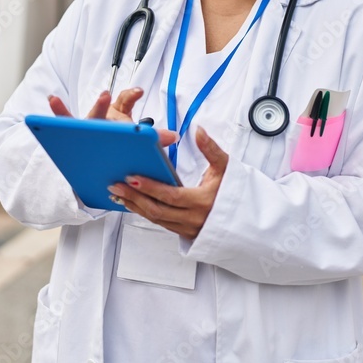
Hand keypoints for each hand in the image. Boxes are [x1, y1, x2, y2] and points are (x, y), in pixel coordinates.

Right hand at [47, 90, 177, 147]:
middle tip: (105, 95)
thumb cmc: (121, 148)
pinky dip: (58, 110)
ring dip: (73, 110)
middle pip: (104, 110)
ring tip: (59, 99)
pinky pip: (64, 122)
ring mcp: (89, 125)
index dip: (131, 94)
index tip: (138, 90)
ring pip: (85, 117)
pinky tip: (51, 98)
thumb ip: (155, 138)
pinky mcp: (76, 135)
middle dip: (104, 105)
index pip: (125, 101)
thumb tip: (175, 136)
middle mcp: (104, 118)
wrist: (101, 162)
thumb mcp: (138, 143)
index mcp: (120, 117)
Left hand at [108, 126, 228, 240]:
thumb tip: (198, 130)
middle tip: (116, 184)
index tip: (132, 177)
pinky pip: (160, 223)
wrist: (246, 220)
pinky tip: (133, 203)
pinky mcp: (184, 232)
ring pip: (156, 219)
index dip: (150, 187)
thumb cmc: (236, 192)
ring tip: (118, 193)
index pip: (170, 195)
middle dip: (134, 197)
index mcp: (203, 202)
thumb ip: (211, 149)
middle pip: (157, 210)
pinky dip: (144, 212)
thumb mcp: (227, 168)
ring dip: (135, 206)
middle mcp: (194, 219)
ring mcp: (188, 228)